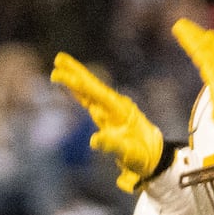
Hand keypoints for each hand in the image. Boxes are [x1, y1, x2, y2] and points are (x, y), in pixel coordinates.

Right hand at [50, 54, 165, 190]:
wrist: (154, 154)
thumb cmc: (143, 155)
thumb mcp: (130, 154)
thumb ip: (113, 145)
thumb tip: (94, 140)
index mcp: (121, 112)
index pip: (99, 95)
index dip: (83, 86)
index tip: (68, 78)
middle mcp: (115, 105)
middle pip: (93, 86)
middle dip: (76, 73)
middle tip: (59, 59)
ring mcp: (111, 108)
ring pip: (90, 89)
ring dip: (76, 76)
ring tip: (60, 62)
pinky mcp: (107, 113)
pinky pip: (90, 98)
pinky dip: (79, 90)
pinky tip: (70, 83)